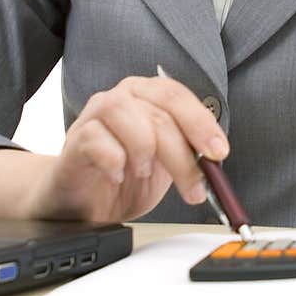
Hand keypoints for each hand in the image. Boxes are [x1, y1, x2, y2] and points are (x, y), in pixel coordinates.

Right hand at [28, 75, 229, 222]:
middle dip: (183, 156)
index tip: (218, 152)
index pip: (177, 96)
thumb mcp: (166, 164)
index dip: (201, 123)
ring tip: (143, 173)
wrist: (81, 200)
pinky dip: (117, 165)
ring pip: (133, 123)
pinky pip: (101, 143)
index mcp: (147, 94)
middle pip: (161, 114)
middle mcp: (122, 96)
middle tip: (195, 188)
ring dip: (146, 155)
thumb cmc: (124, 175)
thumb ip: (189, 153)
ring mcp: (96, 113)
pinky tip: (117, 177)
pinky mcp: (76, 138)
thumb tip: (215, 159)